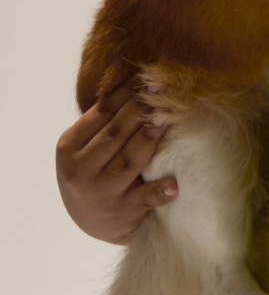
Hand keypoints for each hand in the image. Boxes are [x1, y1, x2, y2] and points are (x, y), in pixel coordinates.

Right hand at [56, 78, 175, 243]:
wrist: (95, 221)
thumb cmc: (96, 169)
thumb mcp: (87, 144)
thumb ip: (104, 117)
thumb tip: (136, 73)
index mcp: (69, 146)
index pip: (101, 111)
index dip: (127, 91)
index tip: (149, 74)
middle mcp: (79, 170)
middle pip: (116, 131)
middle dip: (142, 107)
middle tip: (165, 87)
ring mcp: (99, 193)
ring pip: (130, 158)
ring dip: (150, 136)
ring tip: (168, 117)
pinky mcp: (121, 212)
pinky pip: (143, 199)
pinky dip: (158, 191)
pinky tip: (174, 184)